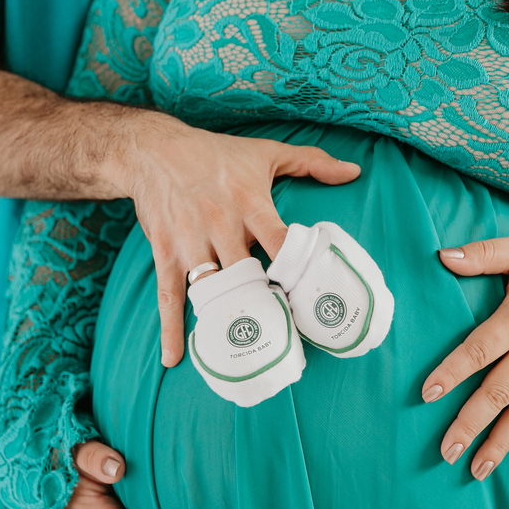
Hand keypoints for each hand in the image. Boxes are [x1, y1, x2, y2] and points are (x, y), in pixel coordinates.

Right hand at [115, 113, 360, 367]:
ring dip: (226, 316)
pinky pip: (168, 295)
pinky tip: (174, 358)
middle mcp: (220, 224)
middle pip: (245, 273)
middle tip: (282, 329)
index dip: (294, 269)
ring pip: (211, 289)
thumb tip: (355, 172)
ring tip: (244, 344)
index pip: (279, 241)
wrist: (154, 151)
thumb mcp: (266, 153)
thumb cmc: (216, 154)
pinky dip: (171, 327)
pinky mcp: (166, 253)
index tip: (310, 294)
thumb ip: (312, 162)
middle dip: (263, 301)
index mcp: (250, 203)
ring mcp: (190, 242)